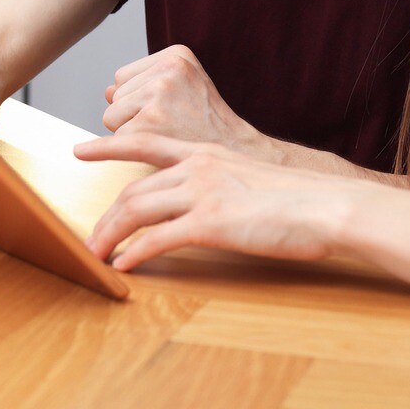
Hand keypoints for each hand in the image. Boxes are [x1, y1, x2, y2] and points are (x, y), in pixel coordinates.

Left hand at [80, 132, 351, 270]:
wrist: (328, 205)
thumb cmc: (300, 199)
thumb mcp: (250, 179)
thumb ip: (221, 183)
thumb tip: (206, 202)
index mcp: (206, 153)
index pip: (144, 143)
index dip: (108, 147)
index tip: (80, 149)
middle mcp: (198, 167)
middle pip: (133, 189)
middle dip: (106, 216)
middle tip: (89, 237)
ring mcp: (203, 193)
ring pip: (137, 211)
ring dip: (111, 235)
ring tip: (96, 254)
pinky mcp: (211, 223)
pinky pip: (159, 239)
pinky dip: (136, 253)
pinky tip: (125, 265)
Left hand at [100, 45, 263, 155]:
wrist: (235, 155)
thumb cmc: (207, 125)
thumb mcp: (186, 90)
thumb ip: (145, 84)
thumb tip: (107, 91)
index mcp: (177, 54)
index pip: (122, 77)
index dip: (140, 100)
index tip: (172, 110)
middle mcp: (168, 68)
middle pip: (115, 95)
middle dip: (134, 115)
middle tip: (171, 125)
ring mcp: (159, 94)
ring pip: (111, 116)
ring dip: (132, 131)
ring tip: (168, 134)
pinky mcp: (148, 124)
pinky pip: (116, 138)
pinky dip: (134, 149)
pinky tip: (163, 147)